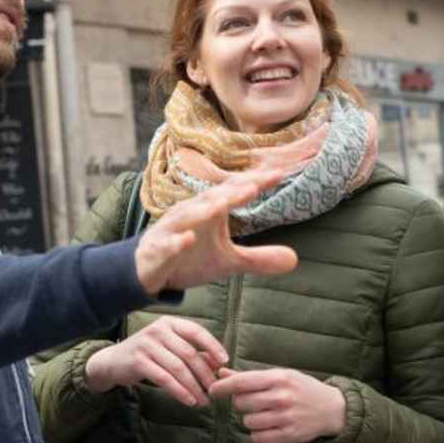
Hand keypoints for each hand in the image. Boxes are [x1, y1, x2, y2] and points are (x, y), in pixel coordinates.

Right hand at [84, 316, 226, 405]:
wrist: (113, 361)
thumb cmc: (148, 354)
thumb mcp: (169, 348)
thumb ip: (192, 353)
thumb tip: (218, 365)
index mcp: (169, 323)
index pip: (196, 331)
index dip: (212, 346)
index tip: (225, 362)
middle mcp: (158, 330)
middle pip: (189, 353)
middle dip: (205, 374)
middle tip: (215, 390)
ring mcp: (147, 345)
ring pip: (178, 368)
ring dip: (194, 386)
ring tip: (203, 400)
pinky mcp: (138, 361)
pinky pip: (164, 378)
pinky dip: (179, 390)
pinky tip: (188, 400)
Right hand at [133, 170, 297, 295]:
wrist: (148, 270)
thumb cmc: (190, 256)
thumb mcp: (228, 261)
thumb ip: (258, 258)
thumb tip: (295, 260)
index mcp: (210, 210)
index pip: (235, 192)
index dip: (256, 183)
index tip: (280, 173)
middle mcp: (191, 213)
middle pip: (213, 197)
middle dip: (233, 190)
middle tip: (256, 183)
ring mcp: (172, 229)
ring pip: (188, 215)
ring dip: (204, 209)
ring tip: (223, 204)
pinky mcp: (158, 249)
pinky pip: (167, 244)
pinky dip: (176, 242)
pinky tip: (187, 240)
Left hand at [208, 367, 345, 442]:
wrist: (332, 408)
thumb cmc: (301, 388)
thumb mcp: (279, 376)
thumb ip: (249, 377)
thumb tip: (221, 373)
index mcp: (278, 378)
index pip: (241, 382)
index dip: (222, 387)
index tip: (212, 391)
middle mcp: (282, 397)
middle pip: (241, 403)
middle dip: (241, 403)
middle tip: (254, 402)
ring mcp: (286, 417)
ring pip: (248, 422)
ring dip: (251, 419)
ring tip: (265, 415)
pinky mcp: (290, 435)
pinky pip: (258, 438)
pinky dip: (258, 434)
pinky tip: (268, 427)